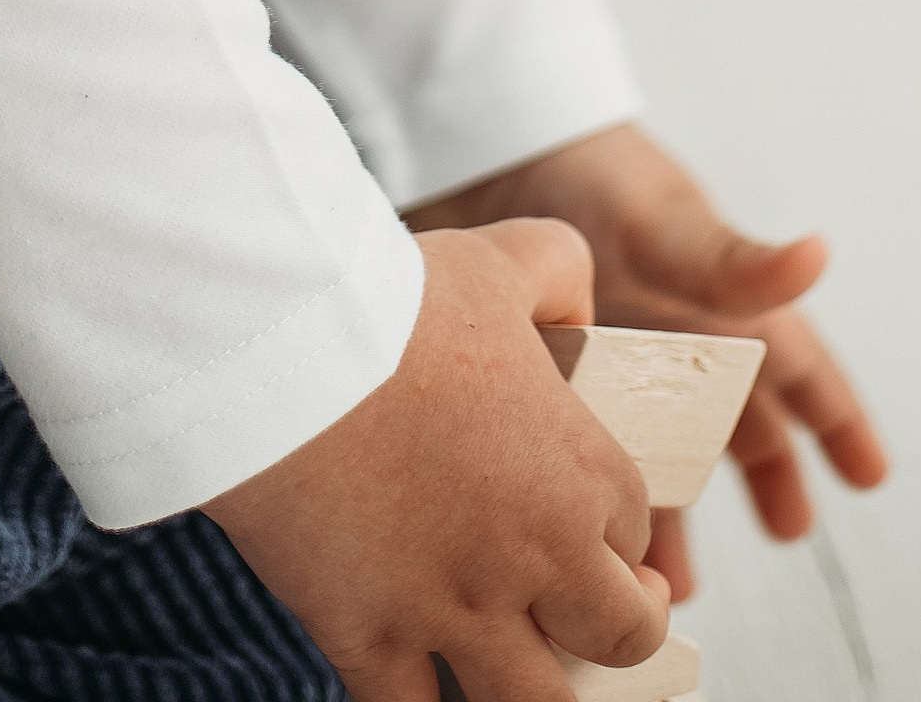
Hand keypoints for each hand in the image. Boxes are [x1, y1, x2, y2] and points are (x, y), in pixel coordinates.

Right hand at [203, 218, 669, 701]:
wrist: (281, 341)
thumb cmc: (388, 298)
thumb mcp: (497, 261)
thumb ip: (558, 274)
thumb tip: (576, 312)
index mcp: (580, 472)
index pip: (639, 537)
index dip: (620, 535)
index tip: (596, 531)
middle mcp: (535, 557)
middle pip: (623, 644)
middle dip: (614, 634)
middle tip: (583, 617)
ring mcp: (453, 610)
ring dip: (540, 690)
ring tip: (516, 666)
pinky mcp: (369, 638)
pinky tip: (420, 688)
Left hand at [404, 125, 890, 598]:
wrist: (483, 144)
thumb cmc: (585, 168)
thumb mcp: (661, 223)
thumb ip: (732, 262)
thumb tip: (818, 256)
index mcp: (716, 296)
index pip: (795, 362)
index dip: (837, 416)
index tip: (872, 472)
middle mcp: (674, 327)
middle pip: (738, 413)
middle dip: (770, 472)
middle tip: (791, 530)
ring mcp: (616, 349)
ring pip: (663, 446)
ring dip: (675, 509)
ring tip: (676, 580)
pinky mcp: (558, 367)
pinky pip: (590, 447)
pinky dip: (599, 492)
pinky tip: (592, 541)